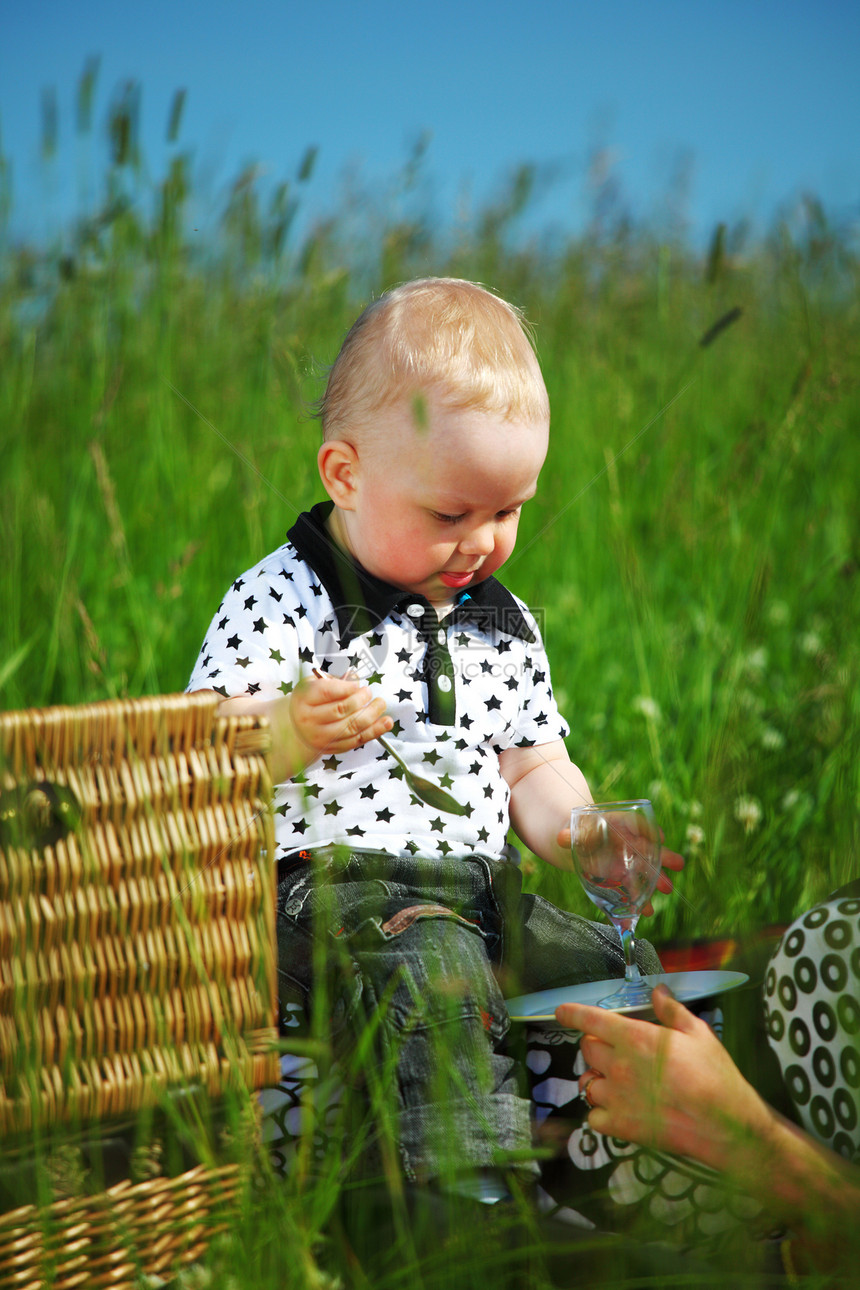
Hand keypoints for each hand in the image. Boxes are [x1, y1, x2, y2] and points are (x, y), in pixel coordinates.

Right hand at [290, 670, 391, 759]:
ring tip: (380, 704)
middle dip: (360, 699)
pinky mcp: (333, 748)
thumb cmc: (310, 701)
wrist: (298, 727)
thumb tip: (356, 678)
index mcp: (304, 699)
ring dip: (371, 714)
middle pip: (340, 710)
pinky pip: (357, 740)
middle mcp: (310, 719)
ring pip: (351, 727)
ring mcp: (321, 736)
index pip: (326, 692)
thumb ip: (335, 680)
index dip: (346, 688)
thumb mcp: (315, 684)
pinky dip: (374, 731)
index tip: (357, 684)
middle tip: (368, 692)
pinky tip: (386, 722)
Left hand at [555, 824, 683, 915]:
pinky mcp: (625, 879)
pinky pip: (635, 890)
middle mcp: (630, 843)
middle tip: (678, 864)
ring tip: (668, 890)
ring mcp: (630, 862)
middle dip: (664, 856)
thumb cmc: (582, 833)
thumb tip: (561, 837)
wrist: (580, 845)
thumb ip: (570, 835)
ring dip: (658, 879)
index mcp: (619, 826)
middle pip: (650, 847)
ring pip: (648, 870)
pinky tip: (645, 913)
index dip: (649, 829)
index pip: (637, 823)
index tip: (660, 837)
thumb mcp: (576, 832)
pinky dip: (639, 902)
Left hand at [555, 985, 773, 1173]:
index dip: (572, 1013)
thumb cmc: (714, 1076)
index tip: (562, 1011)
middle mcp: (619, 1066)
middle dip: (596, 1045)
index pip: (590, 1020)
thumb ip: (671, 1010)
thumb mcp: (697, 1033)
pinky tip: (617, 1109)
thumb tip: (658, 991)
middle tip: (614, 1050)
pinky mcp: (621, 1126)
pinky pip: (593, 1116)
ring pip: (587, 1083)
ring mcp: (617, 1097)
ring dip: (596, 1079)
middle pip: (587, 1049)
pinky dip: (600, 1112)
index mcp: (635, 1038)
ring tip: (614, 1081)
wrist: (725, 1125)